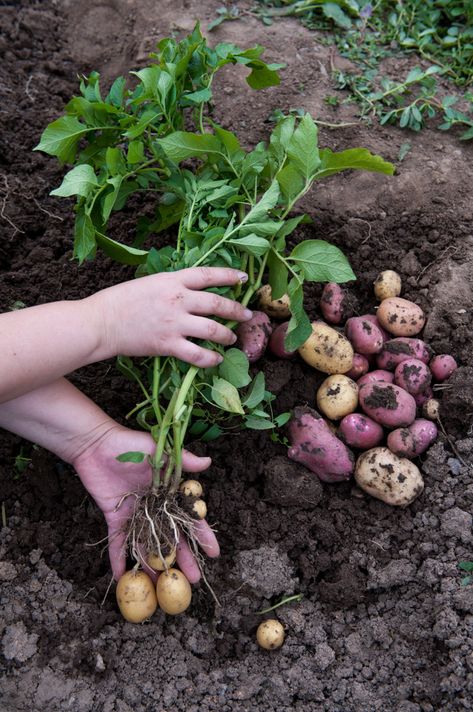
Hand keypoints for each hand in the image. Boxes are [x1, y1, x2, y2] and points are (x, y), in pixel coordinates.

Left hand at [72, 424, 218, 581]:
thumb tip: (208, 463)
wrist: (96, 445)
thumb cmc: (131, 444)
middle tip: (192, 581)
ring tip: (161, 587)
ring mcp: (136, 514)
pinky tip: (121, 577)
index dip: (202, 536)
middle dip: (182, 559)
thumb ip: (183, 459)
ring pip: (147, 545)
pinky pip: (118, 542)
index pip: (190, 518)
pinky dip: (118, 558)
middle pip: (171, 538)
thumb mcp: (160, 450)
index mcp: (169, 493)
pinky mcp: (115, 517)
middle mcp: (155, 507)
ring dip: (153, 565)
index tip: (213, 553)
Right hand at [92, 266, 252, 367]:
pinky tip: (216, 360)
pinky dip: (210, 358)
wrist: (101, 322)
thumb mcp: (149, 283)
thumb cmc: (120, 301)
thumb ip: (171, 285)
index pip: (207, 275)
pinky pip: (197, 353)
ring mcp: (174, 322)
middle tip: (247, 315)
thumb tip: (190, 291)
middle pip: (217, 303)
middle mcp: (177, 299)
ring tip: (232, 338)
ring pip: (212, 329)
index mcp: (172, 280)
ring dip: (226, 335)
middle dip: (236, 310)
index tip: (242, 279)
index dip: (228, 276)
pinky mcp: (168, 344)